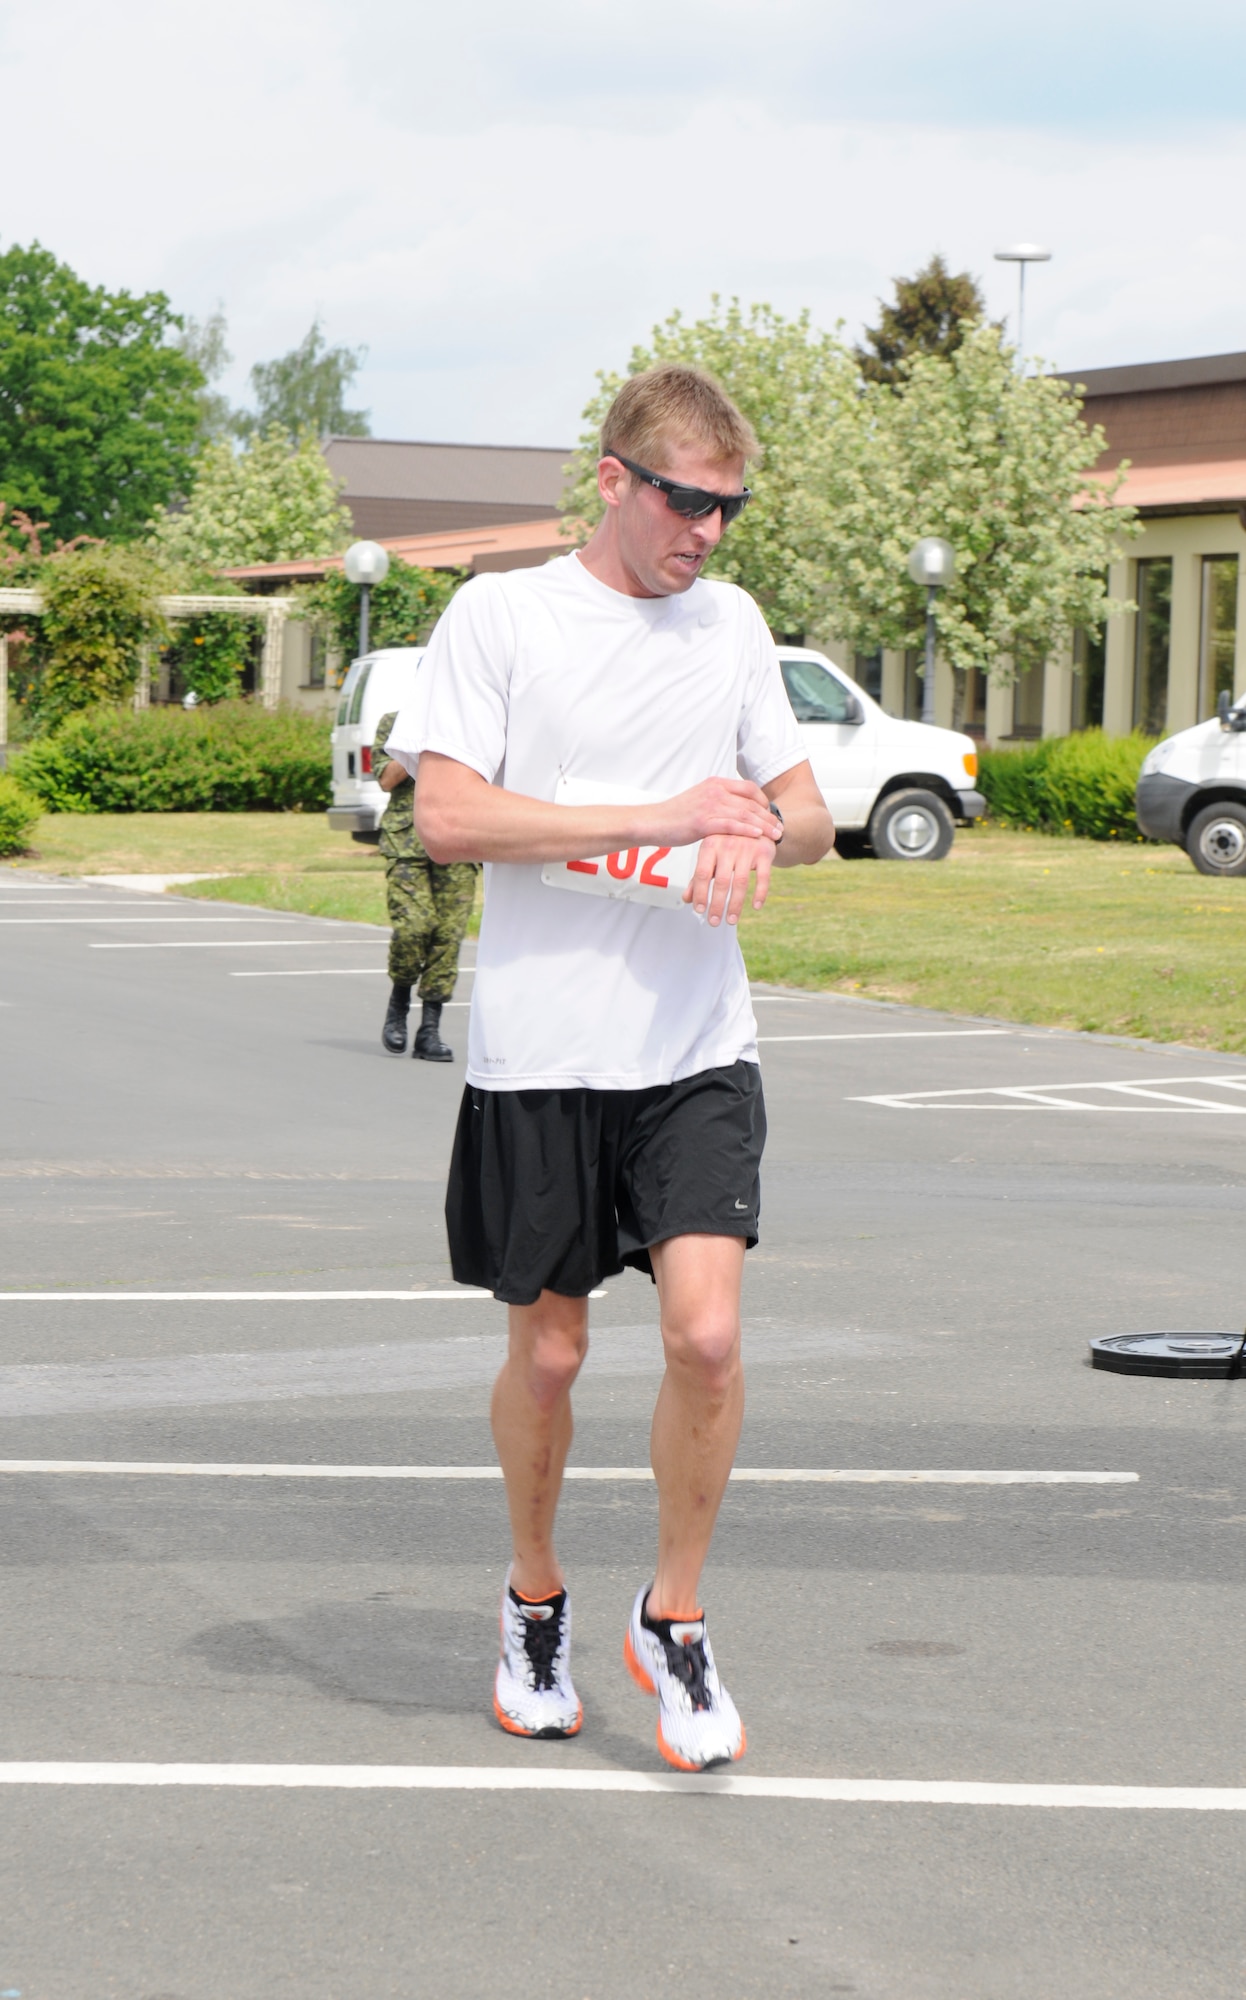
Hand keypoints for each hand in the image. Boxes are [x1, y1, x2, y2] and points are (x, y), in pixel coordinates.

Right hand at [649, 775, 778, 849]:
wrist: (652, 822)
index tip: (771, 814)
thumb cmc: (675, 815)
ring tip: (777, 835)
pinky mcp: (702, 822)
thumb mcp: (699, 801)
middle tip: (781, 827)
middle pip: (750, 802)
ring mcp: (709, 805)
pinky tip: (758, 836)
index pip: (748, 788)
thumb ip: (718, 801)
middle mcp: (714, 791)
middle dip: (769, 816)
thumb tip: (734, 809)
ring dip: (764, 825)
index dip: (763, 801)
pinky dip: (747, 830)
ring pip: (744, 814)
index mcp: (715, 783)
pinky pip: (731, 825)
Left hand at [683, 832, 776, 926]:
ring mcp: (747, 849)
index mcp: (710, 845)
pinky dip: (760, 893)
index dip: (700, 894)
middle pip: (721, 881)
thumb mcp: (710, 855)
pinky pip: (764, 877)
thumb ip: (698, 877)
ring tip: (731, 920)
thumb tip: (687, 899)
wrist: (756, 823)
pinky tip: (756, 907)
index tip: (700, 910)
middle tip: (714, 922)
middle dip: (717, 905)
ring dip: (736, 905)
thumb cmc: (729, 843)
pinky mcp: (764, 853)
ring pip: (741, 882)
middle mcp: (728, 846)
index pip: (702, 874)